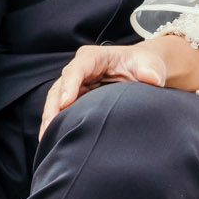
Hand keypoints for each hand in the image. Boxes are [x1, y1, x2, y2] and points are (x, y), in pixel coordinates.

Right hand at [39, 35, 198, 135]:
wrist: (144, 72)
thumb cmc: (144, 65)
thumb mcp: (150, 64)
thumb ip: (150, 71)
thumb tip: (152, 79)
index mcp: (93, 57)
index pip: (76, 69)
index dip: (69, 86)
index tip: (66, 104)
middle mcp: (79, 70)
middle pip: (60, 87)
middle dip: (53, 108)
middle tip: (49, 129)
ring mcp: (75, 85)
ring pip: (56, 101)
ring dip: (50, 119)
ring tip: (46, 140)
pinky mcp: (76, 99)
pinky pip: (62, 111)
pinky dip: (56, 125)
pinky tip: (53, 141)